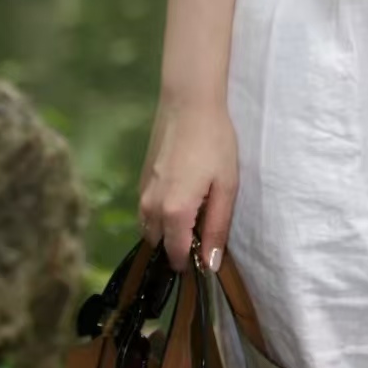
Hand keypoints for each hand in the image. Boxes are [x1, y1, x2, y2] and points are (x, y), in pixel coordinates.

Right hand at [138, 95, 238, 271]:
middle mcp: (151, 207)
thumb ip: (217, 228)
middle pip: (159, 245)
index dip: (190, 262)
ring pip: (149, 228)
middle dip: (176, 247)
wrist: (188, 103)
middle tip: (201, 230)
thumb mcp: (226, 187)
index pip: (175, 255)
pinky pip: (146, 211)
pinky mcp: (141, 180)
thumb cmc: (214, 143)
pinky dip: (160, 215)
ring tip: (193, 212)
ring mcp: (142, 193)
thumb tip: (210, 264)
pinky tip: (181, 195)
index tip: (205, 257)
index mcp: (174, 213)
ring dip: (167, 231)